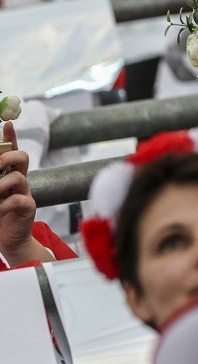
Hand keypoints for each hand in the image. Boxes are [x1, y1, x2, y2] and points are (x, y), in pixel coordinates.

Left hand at [0, 122, 50, 265]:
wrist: (9, 240)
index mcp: (9, 175)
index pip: (12, 150)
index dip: (10, 136)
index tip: (7, 123)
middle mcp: (19, 181)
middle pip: (22, 157)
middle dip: (7, 157)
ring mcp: (25, 193)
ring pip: (19, 177)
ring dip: (0, 185)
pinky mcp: (28, 208)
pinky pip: (18, 200)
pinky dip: (3, 205)